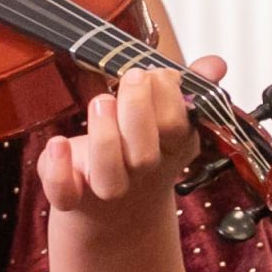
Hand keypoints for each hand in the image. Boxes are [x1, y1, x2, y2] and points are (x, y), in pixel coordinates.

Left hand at [38, 64, 199, 225]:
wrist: (111, 207)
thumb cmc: (137, 147)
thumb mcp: (165, 118)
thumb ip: (187, 88)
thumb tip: (214, 64)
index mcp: (169, 149)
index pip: (177, 127)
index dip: (168, 96)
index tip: (157, 72)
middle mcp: (139, 172)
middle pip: (144, 154)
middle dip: (138, 110)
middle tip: (132, 77)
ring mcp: (105, 187)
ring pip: (108, 173)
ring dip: (105, 136)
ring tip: (102, 101)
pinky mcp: (71, 195)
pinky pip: (63, 192)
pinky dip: (58, 170)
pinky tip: (57, 143)